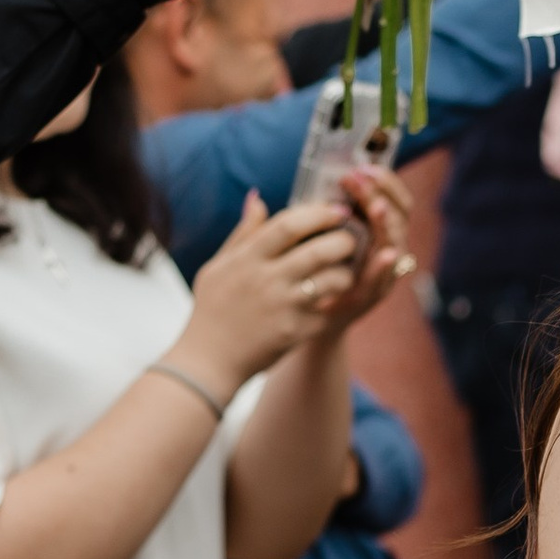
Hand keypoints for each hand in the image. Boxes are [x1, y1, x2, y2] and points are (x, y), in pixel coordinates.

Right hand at [178, 192, 363, 396]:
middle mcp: (266, 280)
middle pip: (318, 250)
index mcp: (247, 259)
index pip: (288, 225)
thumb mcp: (218, 266)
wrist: (209, 360)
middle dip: (342, 241)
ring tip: (344, 272)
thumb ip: (243, 233)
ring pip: (331, 280)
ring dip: (345, 273)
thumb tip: (258, 198)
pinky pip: (327, 311)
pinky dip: (334, 304)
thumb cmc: (212, 309)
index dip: (317, 213)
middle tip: (351, 239)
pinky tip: (335, 300)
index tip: (335, 210)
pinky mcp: (296, 332)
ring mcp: (284, 307)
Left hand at [332, 165, 417, 326]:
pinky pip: (384, 278)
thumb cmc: (317, 264)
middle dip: (380, 194)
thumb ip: (333, 206)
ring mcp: (385, 272)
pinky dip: (386, 265)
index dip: (387, 181)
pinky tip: (387, 252)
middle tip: (358, 178)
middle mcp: (390, 248)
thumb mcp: (325, 229)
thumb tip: (331, 172)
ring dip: (387, 224)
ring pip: (395, 242)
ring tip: (378, 207)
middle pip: (399, 215)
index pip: (397, 199)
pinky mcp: (373, 294)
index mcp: (381, 229)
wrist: (308, 311)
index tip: (366, 166)